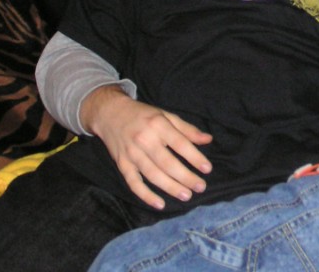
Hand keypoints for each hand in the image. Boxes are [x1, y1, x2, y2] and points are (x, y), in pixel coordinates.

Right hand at [81, 85, 212, 209]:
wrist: (110, 113)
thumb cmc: (143, 115)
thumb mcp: (166, 115)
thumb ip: (187, 129)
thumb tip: (208, 139)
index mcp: (158, 125)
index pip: (180, 144)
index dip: (194, 157)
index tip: (207, 169)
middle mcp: (144, 140)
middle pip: (167, 163)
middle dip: (185, 177)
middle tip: (200, 187)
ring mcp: (132, 154)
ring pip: (152, 175)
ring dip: (170, 187)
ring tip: (186, 196)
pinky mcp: (122, 164)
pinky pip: (134, 183)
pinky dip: (146, 195)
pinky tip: (159, 204)